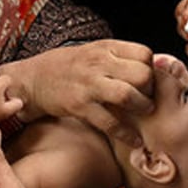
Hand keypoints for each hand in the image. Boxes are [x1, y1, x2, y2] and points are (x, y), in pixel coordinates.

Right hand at [0, 39, 154, 147]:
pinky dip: (126, 133)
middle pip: (141, 74)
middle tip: (149, 98)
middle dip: (151, 89)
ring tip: (144, 112)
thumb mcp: (95, 52)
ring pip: (127, 95)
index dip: (152, 69)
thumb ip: (120, 58)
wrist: (34, 79)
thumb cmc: (69, 67)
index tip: (149, 80)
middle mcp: (98, 62)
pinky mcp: (79, 105)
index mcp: (105, 47)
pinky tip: (133, 139)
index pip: (144, 54)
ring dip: (142, 107)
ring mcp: (88, 84)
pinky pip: (109, 122)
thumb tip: (153, 68)